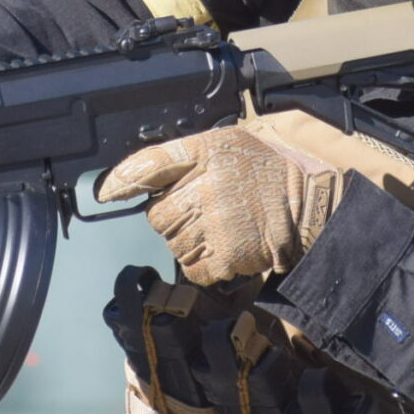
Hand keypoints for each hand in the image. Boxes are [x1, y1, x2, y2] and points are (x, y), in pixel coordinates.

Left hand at [99, 117, 342, 286]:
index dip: (124, 180)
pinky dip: (203, 266)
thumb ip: (178, 156)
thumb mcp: (224, 145)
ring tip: (220, 228)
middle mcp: (208, 184)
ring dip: (188, 242)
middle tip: (203, 211)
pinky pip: (192, 268)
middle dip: (173, 217)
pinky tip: (224, 248)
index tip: (106, 194)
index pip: (152, 163)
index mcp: (207, 152)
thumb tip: (123, 180)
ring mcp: (215, 222)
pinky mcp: (224, 255)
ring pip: (173, 243)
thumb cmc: (264, 173)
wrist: (308, 207)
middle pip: (157, 215)